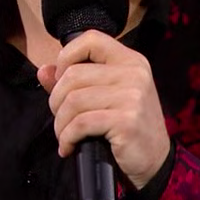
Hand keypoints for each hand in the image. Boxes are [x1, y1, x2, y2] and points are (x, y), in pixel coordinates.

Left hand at [37, 30, 170, 188]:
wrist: (156, 160)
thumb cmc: (128, 127)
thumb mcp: (107, 97)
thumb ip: (75, 81)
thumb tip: (43, 70)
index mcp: (131, 60)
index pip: (91, 39)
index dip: (67, 56)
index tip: (60, 79)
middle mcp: (134, 73)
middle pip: (73, 74)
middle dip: (56, 100)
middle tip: (61, 118)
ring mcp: (132, 96)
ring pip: (73, 100)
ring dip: (60, 123)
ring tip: (64, 136)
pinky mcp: (127, 121)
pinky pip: (80, 124)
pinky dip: (67, 137)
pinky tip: (69, 147)